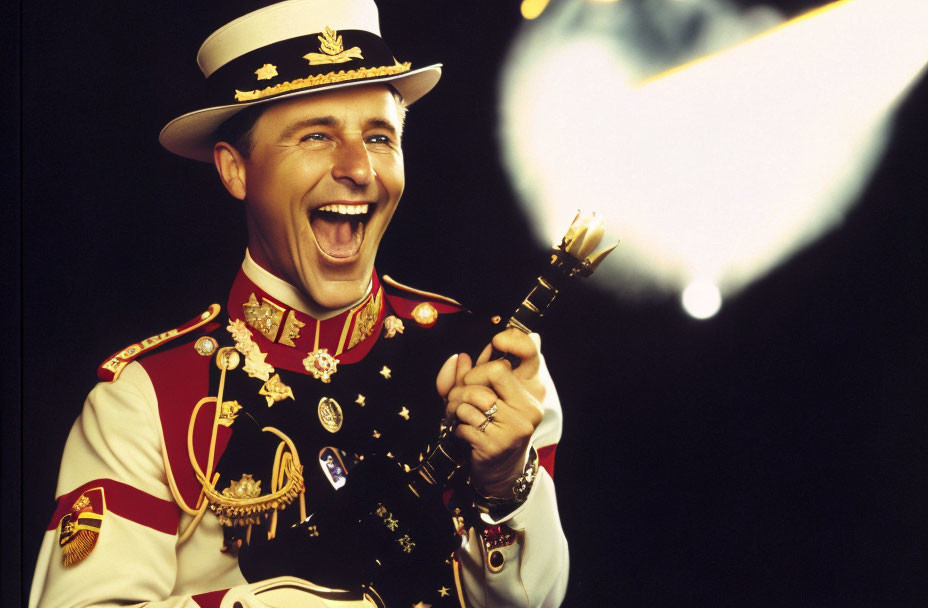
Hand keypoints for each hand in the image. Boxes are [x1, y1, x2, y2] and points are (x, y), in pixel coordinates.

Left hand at [436, 329, 545, 496]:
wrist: (501, 473)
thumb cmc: (491, 429)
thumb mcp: (483, 399)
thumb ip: (470, 376)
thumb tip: (460, 356)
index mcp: (530, 394)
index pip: (520, 359)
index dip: (503, 348)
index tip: (494, 343)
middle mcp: (528, 410)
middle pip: (490, 373)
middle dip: (465, 384)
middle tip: (457, 398)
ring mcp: (515, 429)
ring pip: (472, 400)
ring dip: (454, 408)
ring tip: (455, 416)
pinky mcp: (497, 445)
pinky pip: (464, 423)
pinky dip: (456, 428)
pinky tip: (463, 433)